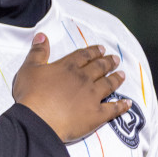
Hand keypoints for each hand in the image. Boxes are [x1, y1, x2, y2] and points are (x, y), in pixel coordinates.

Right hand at [11, 34, 129, 143]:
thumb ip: (37, 52)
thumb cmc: (31, 95)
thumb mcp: (29, 69)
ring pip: (108, 84)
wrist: (38, 120)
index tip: (101, 48)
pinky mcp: (96, 114)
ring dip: (116, 79)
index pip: (83, 55)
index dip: (93, 51)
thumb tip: (42, 36)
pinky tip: (127, 103)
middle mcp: (83, 79)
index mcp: (68, 67)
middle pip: (99, 68)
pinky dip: (121, 106)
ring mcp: (92, 96)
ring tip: (122, 75)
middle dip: (108, 62)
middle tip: (115, 59)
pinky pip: (113, 109)